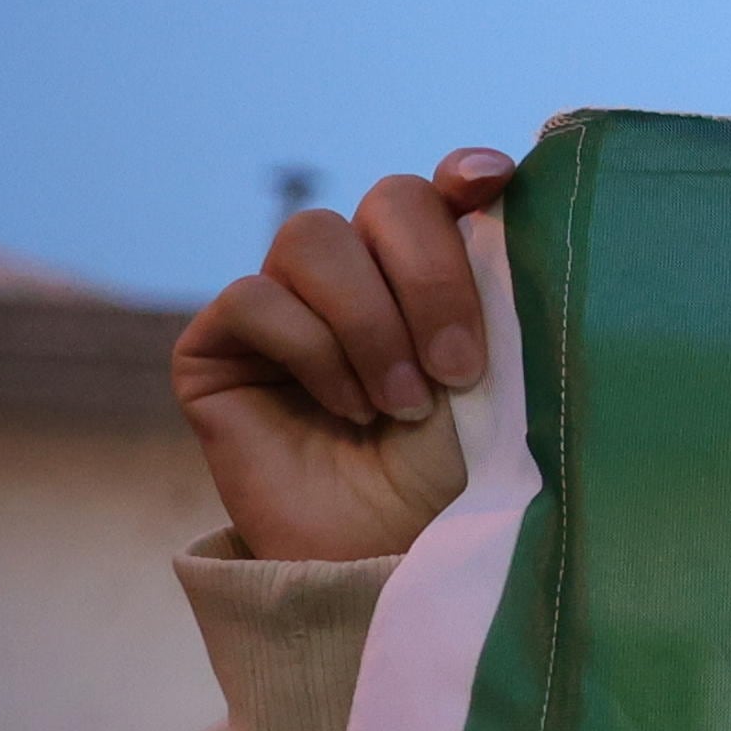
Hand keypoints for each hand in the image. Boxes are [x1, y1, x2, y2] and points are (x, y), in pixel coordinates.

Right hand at [172, 151, 516, 562]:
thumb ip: (502, 295)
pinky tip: (347, 411)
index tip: (493, 182)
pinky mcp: (220, 343)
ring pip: (314, 239)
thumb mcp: (502, 381)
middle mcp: (360, 273)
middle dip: (431, 277)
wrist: (394, 557)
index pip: (445, 188)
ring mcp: (286, 301)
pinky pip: (256, 299)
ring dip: (370, 324)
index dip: (467, 173)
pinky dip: (313, 353)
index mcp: (436, 269)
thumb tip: (511, 200)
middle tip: (462, 369)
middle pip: (387, 200)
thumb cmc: (462, 476)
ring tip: (404, 406)